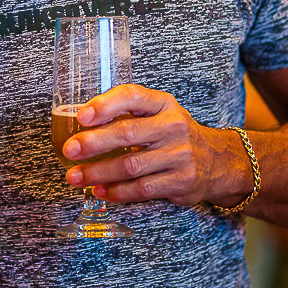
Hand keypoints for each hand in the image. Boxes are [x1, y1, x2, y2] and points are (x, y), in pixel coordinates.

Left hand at [62, 84, 252, 206]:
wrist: (217, 161)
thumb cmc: (174, 134)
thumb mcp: (159, 113)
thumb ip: (128, 113)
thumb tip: (81, 124)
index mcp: (164, 104)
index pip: (133, 96)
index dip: (105, 105)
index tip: (82, 116)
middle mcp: (173, 126)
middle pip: (127, 133)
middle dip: (94, 142)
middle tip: (70, 149)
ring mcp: (179, 155)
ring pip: (131, 165)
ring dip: (98, 172)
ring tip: (76, 176)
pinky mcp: (181, 182)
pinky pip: (142, 188)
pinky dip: (117, 191)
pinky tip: (100, 191)